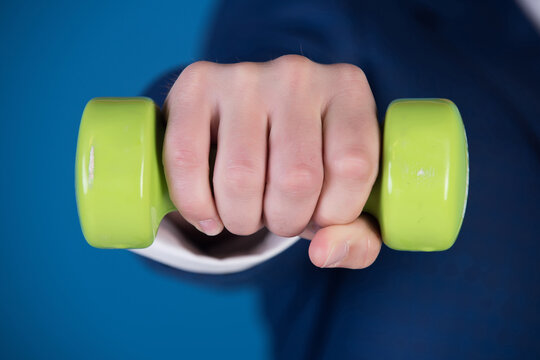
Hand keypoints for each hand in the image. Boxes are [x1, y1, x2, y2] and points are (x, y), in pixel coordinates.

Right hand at [163, 55, 381, 268]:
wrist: (251, 120)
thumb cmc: (307, 163)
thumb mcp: (346, 198)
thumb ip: (356, 238)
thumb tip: (322, 254)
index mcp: (347, 89)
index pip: (352, 166)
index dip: (336, 212)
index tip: (321, 217)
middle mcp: (297, 74)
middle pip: (296, 177)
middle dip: (285, 221)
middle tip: (280, 218)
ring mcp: (243, 75)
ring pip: (240, 177)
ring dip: (242, 219)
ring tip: (247, 214)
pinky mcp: (196, 84)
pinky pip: (185, 159)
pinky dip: (195, 204)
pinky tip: (209, 218)